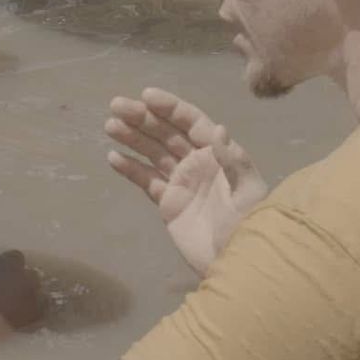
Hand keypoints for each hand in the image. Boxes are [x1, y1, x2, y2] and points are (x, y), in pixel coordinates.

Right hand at [0, 250, 43, 359]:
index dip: (4, 265)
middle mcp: (28, 281)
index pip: (14, 256)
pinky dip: (31, 315)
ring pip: (37, 294)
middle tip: (2, 291)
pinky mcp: (36, 323)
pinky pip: (39, 314)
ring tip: (11, 308)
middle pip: (29, 275)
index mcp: (9, 265)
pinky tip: (18, 322)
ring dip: (27, 297)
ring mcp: (34, 303)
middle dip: (19, 280)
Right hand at [105, 88, 269, 276]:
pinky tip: (113, 157)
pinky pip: (147, 181)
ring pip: (153, 153)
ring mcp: (182, 182)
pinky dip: (130, 169)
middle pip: (167, 133)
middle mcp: (198, 162)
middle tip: (115, 105)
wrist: (238, 263)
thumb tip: (218, 128)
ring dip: (132, 138)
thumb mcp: (247, 193)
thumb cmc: (249, 225)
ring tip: (110, 126)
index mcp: (219, 153)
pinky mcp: (169, 203)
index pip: (192, 122)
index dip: (170, 107)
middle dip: (142, 118)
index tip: (146, 96)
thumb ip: (232, 162)